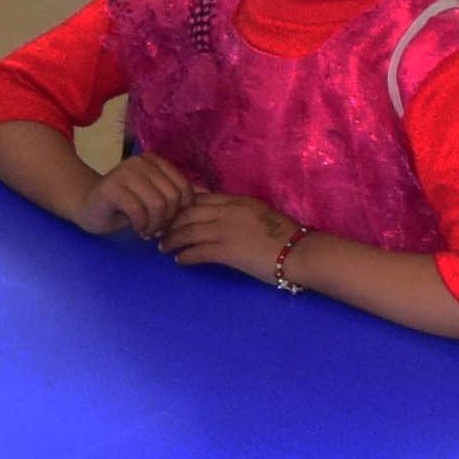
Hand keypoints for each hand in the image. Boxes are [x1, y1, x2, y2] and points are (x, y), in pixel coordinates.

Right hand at [84, 149, 196, 242]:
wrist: (89, 207)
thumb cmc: (126, 206)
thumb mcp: (155, 198)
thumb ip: (176, 194)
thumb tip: (207, 197)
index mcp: (154, 161)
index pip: (184, 187)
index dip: (181, 210)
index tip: (169, 221)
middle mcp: (141, 161)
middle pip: (172, 196)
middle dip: (168, 220)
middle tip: (157, 230)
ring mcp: (124, 171)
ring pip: (158, 204)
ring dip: (155, 225)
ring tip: (147, 230)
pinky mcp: (111, 187)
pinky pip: (138, 211)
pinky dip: (141, 225)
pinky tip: (136, 229)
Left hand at [153, 191, 302, 281]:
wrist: (299, 251)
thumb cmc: (285, 234)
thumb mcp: (259, 212)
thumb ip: (238, 210)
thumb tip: (221, 213)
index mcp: (236, 200)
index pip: (199, 198)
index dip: (181, 205)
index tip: (169, 212)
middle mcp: (226, 212)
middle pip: (188, 213)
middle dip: (170, 221)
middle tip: (159, 230)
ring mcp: (224, 230)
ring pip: (188, 232)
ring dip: (172, 240)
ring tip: (163, 247)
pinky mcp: (226, 251)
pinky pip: (197, 252)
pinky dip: (185, 256)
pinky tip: (179, 260)